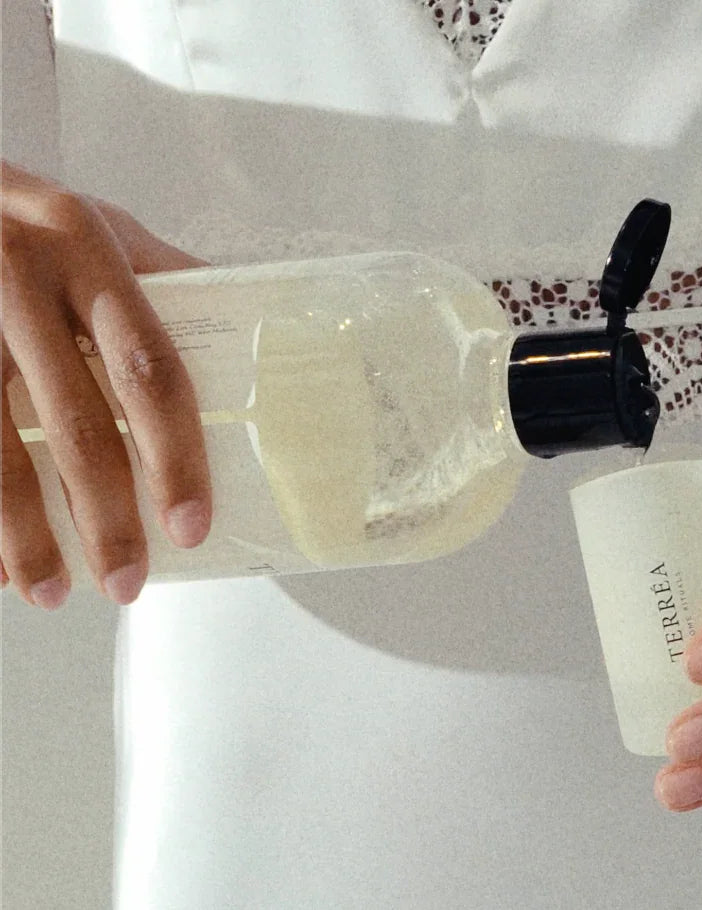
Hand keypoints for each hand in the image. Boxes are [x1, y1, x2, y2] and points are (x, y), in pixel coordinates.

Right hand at [1, 161, 211, 607]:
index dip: (174, 456)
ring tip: (50, 593)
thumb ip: (161, 277)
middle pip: (76, 421)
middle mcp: (18, 271)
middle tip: (129, 583)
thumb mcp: (92, 226)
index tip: (191, 527)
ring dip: (22, 534)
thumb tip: (265, 327)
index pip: (150, 368)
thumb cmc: (20, 219)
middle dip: (105, 515)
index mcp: (87, 247)